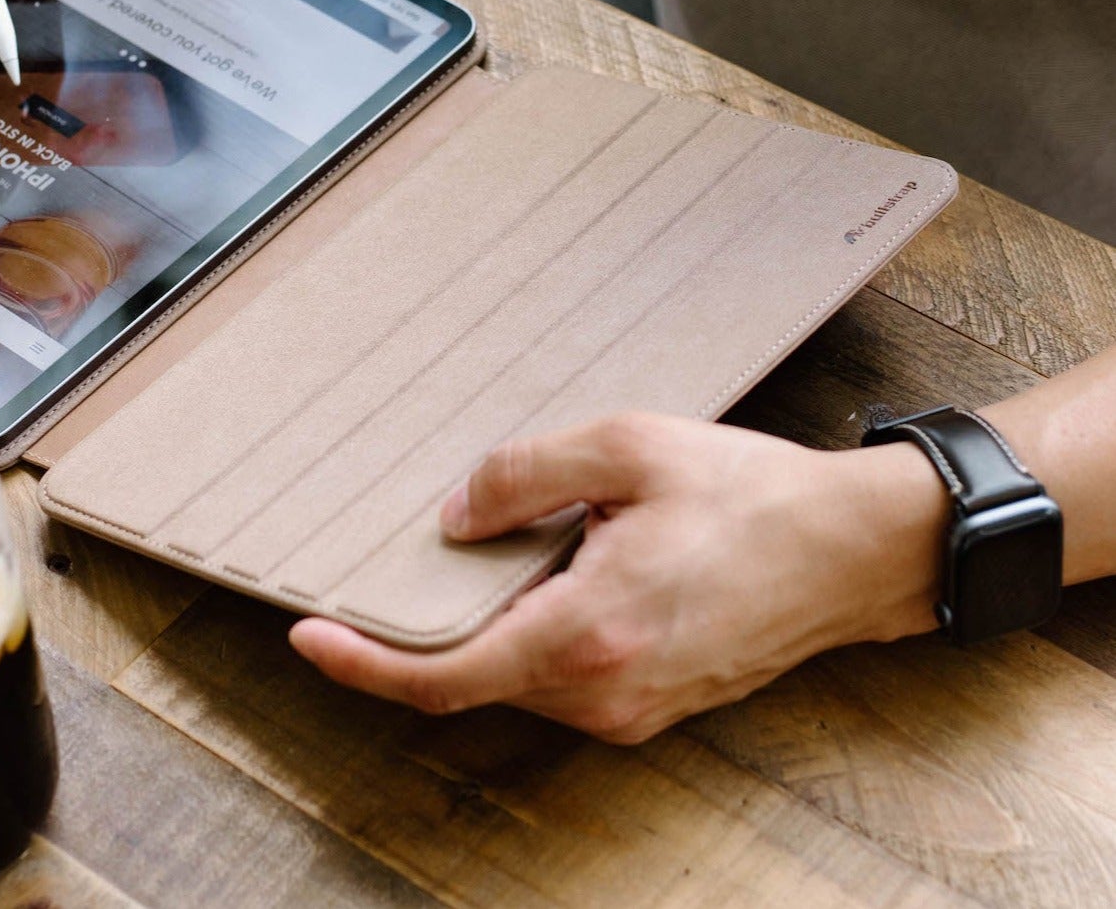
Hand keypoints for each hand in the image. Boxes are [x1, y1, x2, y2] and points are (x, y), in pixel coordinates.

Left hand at [290, 413, 947, 741]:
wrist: (851, 551)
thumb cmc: (749, 496)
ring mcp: (630, 708)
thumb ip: (523, 474)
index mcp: (588, 633)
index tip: (307, 637)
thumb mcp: (625, 448)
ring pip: (516, 673)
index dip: (363, 666)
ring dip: (486, 620)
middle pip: (473, 673)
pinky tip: (548, 567)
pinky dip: (527, 629)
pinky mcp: (651, 703)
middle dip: (424, 625)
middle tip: (394, 561)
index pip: (444, 676)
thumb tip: (454, 516)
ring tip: (499, 544)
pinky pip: (559, 674)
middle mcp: (604, 691)